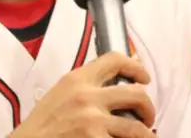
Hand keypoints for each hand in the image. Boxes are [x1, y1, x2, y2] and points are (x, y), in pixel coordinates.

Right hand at [10, 51, 155, 137]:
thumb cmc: (42, 125)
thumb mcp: (59, 95)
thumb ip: (83, 88)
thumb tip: (113, 89)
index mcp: (76, 80)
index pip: (114, 60)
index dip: (136, 67)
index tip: (145, 78)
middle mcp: (87, 97)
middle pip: (136, 94)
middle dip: (148, 108)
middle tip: (147, 119)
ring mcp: (93, 121)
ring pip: (137, 128)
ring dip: (144, 135)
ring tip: (143, 137)